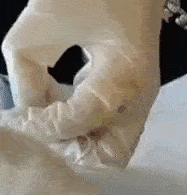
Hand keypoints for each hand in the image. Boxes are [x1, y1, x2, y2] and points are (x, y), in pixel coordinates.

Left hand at [1, 0, 164, 165]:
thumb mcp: (43, 20)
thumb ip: (27, 70)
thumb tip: (24, 113)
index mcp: (124, 74)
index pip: (80, 119)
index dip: (44, 125)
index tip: (19, 118)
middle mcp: (139, 100)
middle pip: (109, 157)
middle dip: (71, 148)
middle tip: (43, 128)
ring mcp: (141, 104)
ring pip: (113, 152)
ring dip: (78, 143)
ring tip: (50, 120)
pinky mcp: (137, 102)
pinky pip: (112, 135)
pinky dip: (86, 132)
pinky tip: (64, 107)